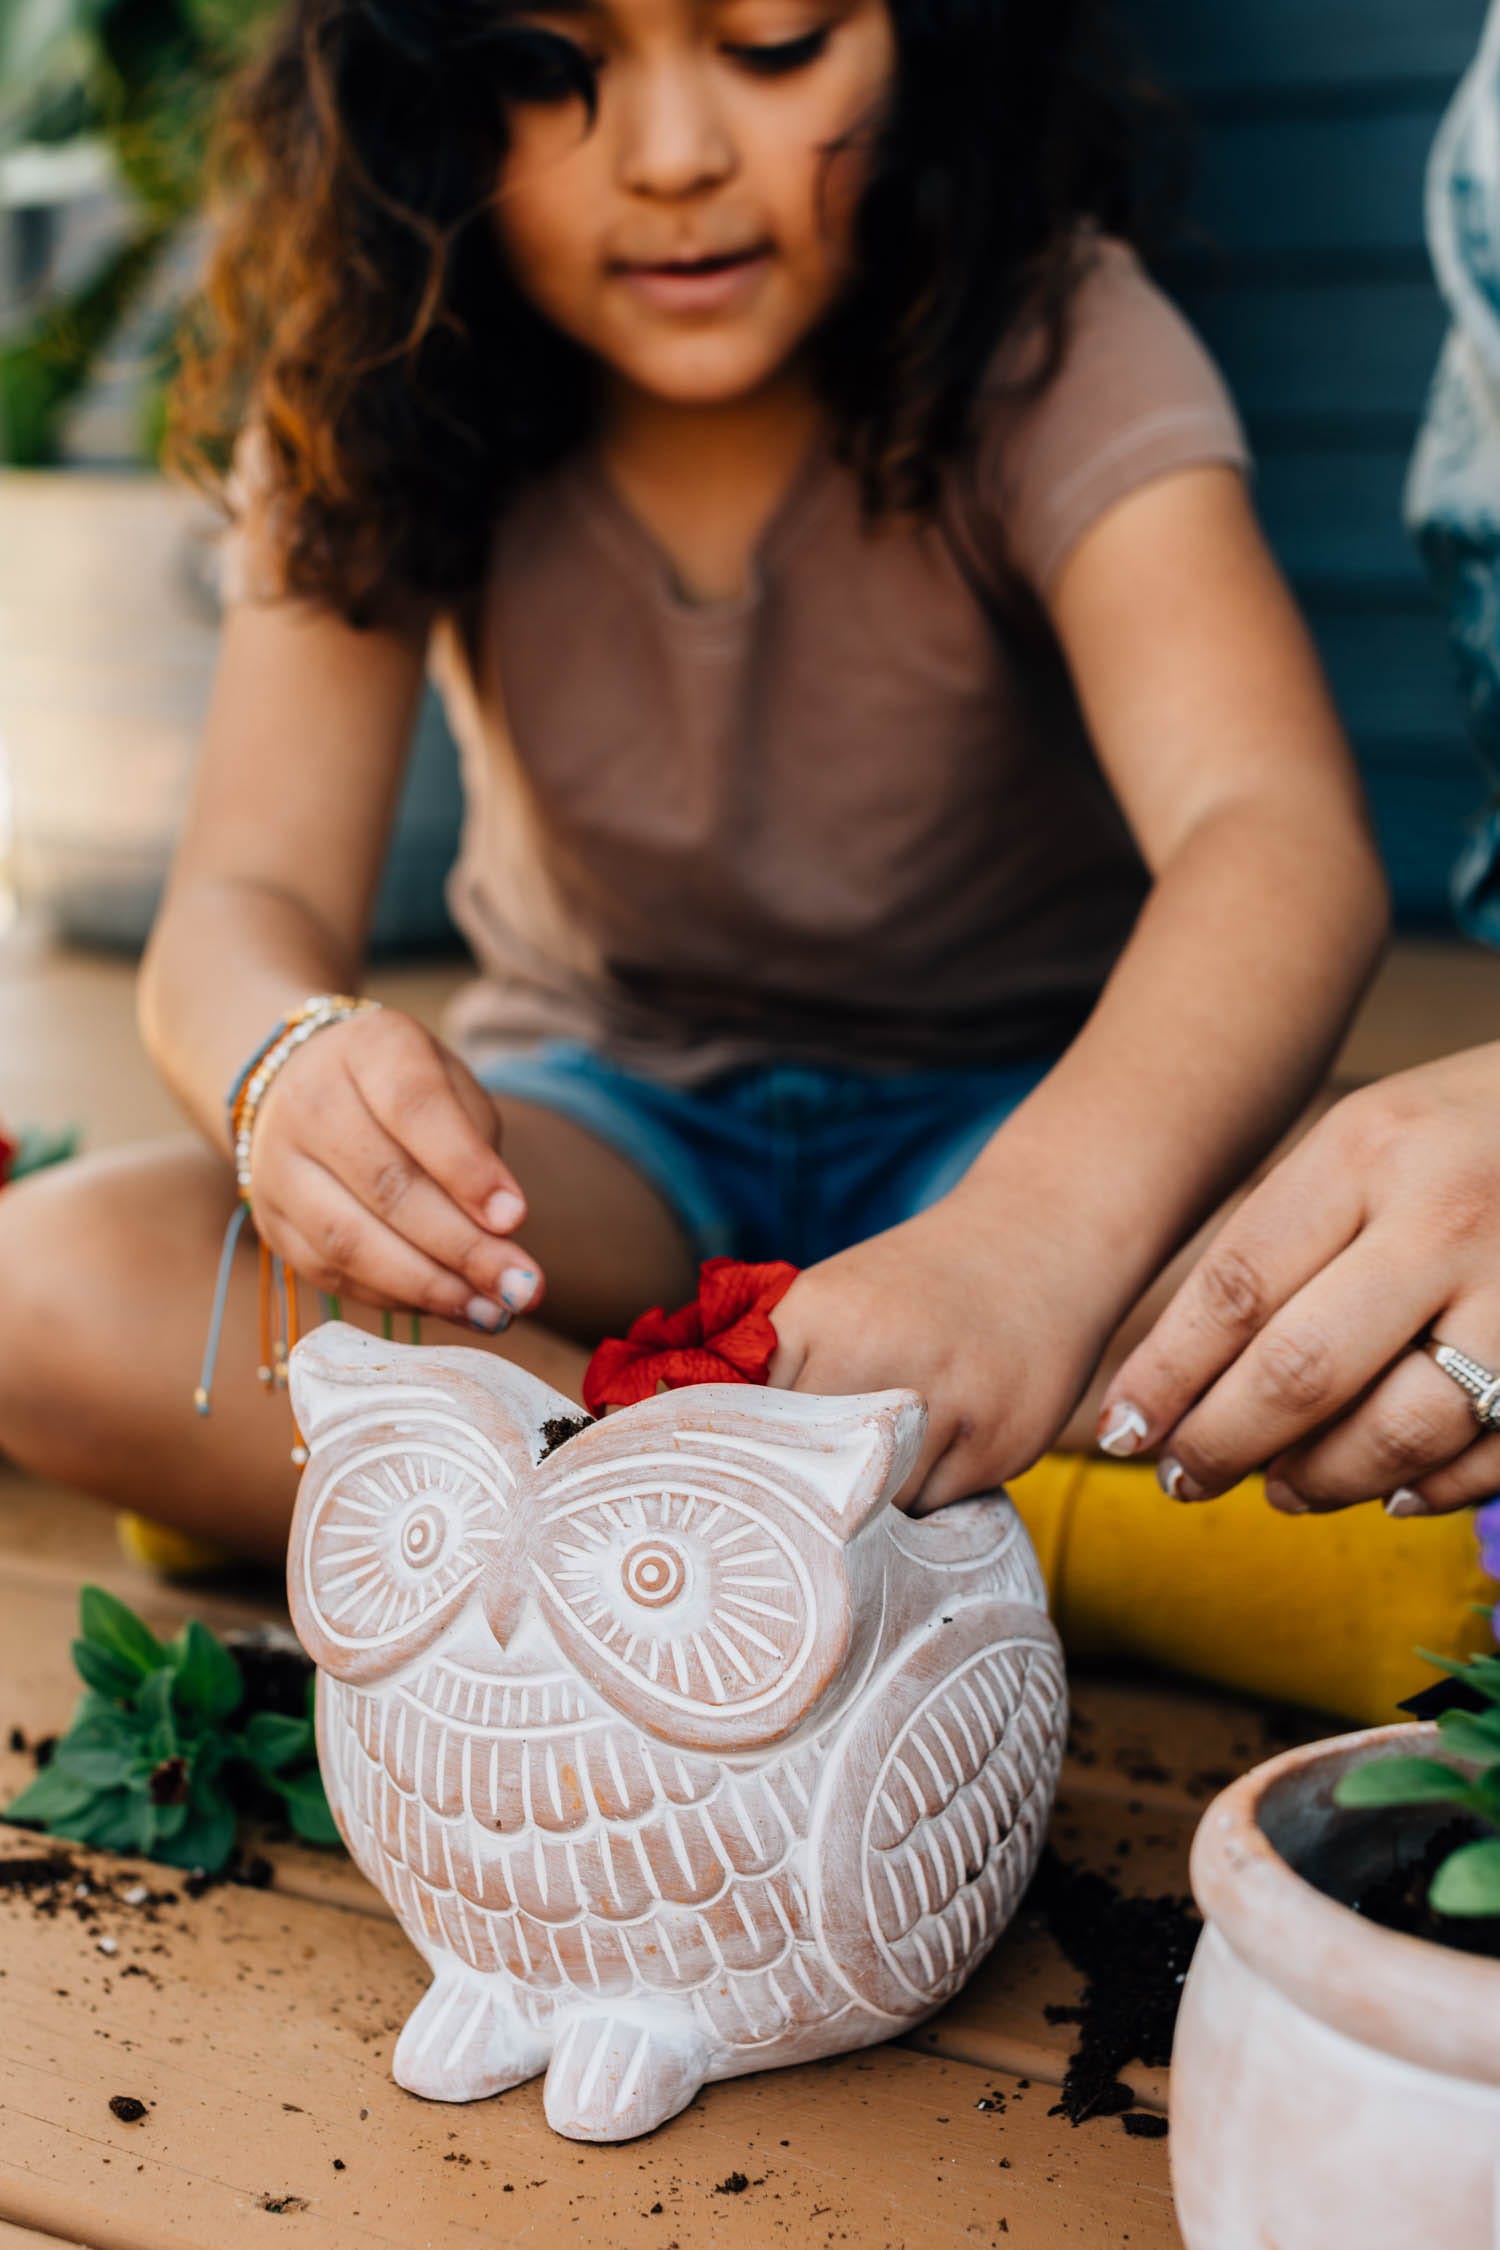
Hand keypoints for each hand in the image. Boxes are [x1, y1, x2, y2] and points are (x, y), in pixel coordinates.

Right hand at [246, 1007, 543, 1328]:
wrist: (301, 1083)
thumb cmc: (402, 1089)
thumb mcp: (448, 1084)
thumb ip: (475, 1147)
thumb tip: (502, 1233)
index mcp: (366, 1049)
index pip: (413, 1108)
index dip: (465, 1168)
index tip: (516, 1219)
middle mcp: (308, 1103)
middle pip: (386, 1185)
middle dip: (462, 1247)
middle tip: (521, 1287)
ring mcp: (277, 1167)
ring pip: (349, 1240)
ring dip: (428, 1286)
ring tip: (490, 1312)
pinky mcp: (272, 1224)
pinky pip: (332, 1274)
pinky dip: (396, 1298)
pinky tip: (448, 1307)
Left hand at [766, 1185, 1106, 1510]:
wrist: (1039, 1238)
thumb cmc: (917, 1285)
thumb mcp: (834, 1301)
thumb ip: (776, 1370)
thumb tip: (716, 1460)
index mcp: (821, 1314)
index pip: (750, 1422)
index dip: (746, 1463)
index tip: (743, 1491)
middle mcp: (881, 1354)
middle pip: (810, 1474)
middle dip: (806, 1496)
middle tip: (806, 1509)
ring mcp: (948, 1401)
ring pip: (877, 1507)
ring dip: (873, 1507)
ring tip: (886, 1466)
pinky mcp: (1002, 1442)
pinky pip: (936, 1511)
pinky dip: (928, 1500)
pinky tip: (942, 1454)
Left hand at [1098, 1045, 1499, 1516]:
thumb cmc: (1459, 1132)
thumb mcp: (1362, 1142)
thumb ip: (1282, 1242)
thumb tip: (1181, 1376)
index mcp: (1367, 1153)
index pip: (1238, 1287)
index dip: (1168, 1375)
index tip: (1123, 1428)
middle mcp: (1444, 1218)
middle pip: (1303, 1370)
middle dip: (1223, 1443)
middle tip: (1182, 1478)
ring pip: (1399, 1430)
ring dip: (1323, 1480)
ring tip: (1283, 1489)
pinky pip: (1490, 1455)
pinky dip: (1428, 1489)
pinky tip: (1386, 1491)